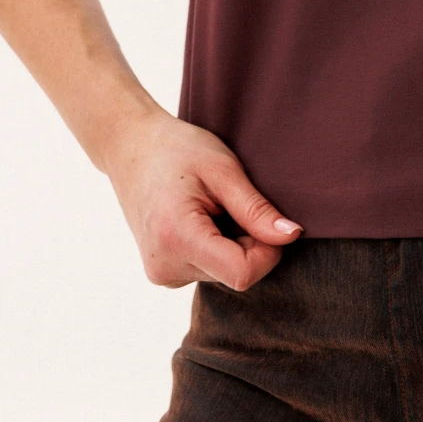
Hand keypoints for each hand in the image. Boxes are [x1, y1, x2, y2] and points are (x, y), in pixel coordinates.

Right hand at [100, 104, 302, 290]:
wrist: (130, 146)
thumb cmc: (177, 149)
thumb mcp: (223, 169)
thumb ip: (255, 208)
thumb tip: (291, 236)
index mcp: (177, 238)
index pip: (242, 274)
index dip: (267, 252)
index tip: (266, 220)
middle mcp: (165, 266)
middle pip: (235, 275)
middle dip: (249, 243)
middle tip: (232, 203)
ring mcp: (161, 273)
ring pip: (223, 273)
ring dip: (232, 244)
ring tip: (212, 207)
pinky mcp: (162, 272)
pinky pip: (207, 269)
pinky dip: (216, 247)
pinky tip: (201, 218)